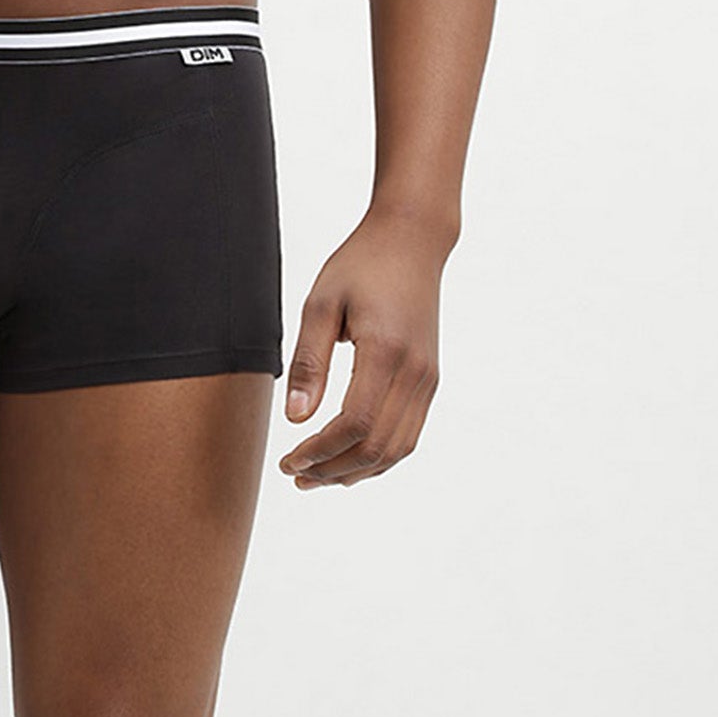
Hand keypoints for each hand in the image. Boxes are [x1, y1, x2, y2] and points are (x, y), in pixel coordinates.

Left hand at [277, 207, 447, 489]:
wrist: (412, 241)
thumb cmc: (361, 265)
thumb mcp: (321, 302)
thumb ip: (309, 361)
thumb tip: (295, 418)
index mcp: (385, 352)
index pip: (355, 424)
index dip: (320, 452)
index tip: (287, 458)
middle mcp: (415, 373)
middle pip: (377, 447)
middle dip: (333, 470)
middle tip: (294, 474)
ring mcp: (428, 379)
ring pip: (397, 449)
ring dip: (356, 471)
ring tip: (317, 475)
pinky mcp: (430, 380)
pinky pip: (408, 434)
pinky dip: (378, 455)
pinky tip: (348, 457)